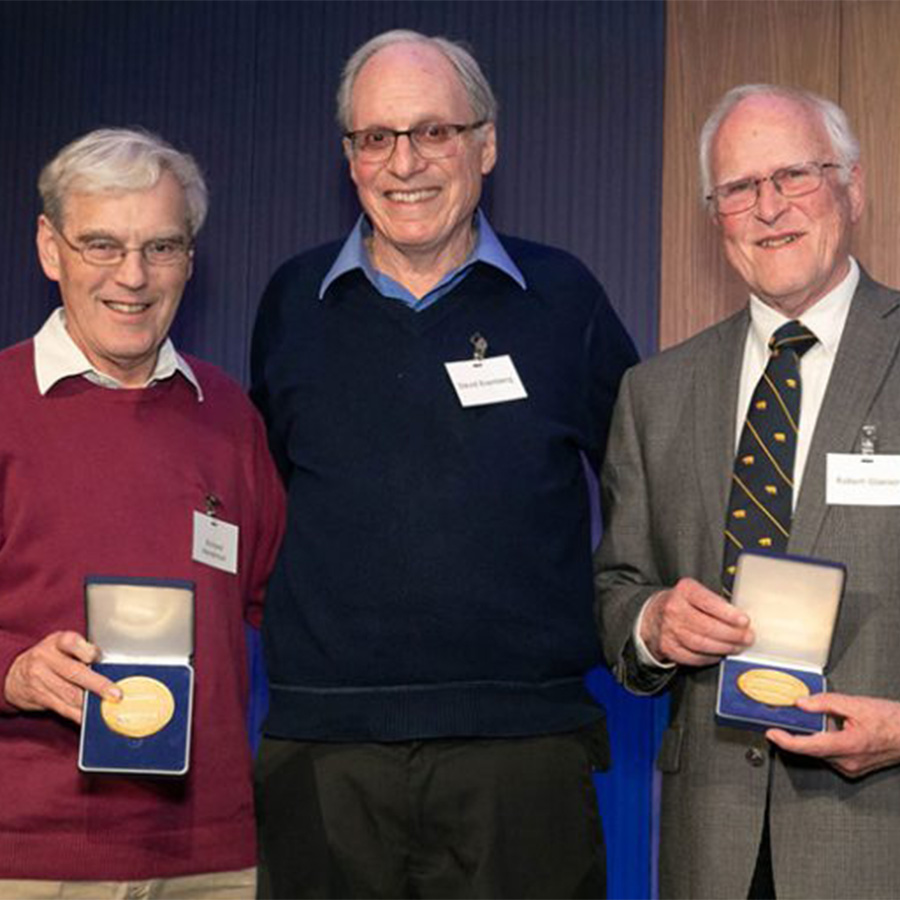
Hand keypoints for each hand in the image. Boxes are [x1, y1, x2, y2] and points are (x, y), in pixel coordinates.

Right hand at [4, 631, 120, 723]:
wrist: (14, 674)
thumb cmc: (50, 656)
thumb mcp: (63, 644)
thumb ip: (83, 650)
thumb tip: (107, 666)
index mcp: (56, 641)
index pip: (72, 643)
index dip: (88, 651)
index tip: (99, 659)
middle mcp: (46, 658)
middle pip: (74, 672)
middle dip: (97, 685)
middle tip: (115, 694)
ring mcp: (40, 678)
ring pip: (69, 693)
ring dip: (90, 703)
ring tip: (107, 708)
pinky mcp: (39, 697)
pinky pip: (62, 707)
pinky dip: (78, 714)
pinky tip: (89, 718)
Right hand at [640, 577, 753, 665]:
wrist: (654, 615)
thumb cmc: (682, 603)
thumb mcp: (696, 593)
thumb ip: (716, 602)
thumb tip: (741, 619)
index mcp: (684, 591)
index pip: (708, 602)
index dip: (728, 613)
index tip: (744, 621)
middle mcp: (674, 609)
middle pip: (707, 626)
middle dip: (732, 634)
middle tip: (747, 637)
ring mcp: (670, 630)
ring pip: (702, 643)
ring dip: (724, 647)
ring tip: (737, 646)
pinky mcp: (669, 647)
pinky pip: (694, 657)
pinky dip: (710, 657)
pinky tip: (720, 653)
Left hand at [767, 693, 899, 777]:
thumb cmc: (891, 720)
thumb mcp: (855, 704)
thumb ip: (824, 703)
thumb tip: (802, 703)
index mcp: (847, 745)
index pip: (807, 746)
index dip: (785, 741)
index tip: (772, 734)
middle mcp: (847, 761)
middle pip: (811, 749)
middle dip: (800, 734)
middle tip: (790, 720)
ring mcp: (851, 768)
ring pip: (821, 752)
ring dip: (815, 737)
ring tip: (825, 721)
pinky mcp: (854, 768)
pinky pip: (831, 755)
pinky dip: (827, 742)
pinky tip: (835, 730)